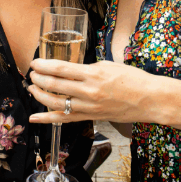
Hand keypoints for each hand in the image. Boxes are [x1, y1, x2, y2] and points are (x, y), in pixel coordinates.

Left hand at [27, 58, 173, 124]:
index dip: (43, 65)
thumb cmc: (133, 79)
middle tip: (31, 73)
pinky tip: (34, 117)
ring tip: (31, 88)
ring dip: (39, 95)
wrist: (150, 99)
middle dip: (38, 79)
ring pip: (55, 103)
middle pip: (54, 85)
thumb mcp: (108, 65)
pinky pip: (65, 118)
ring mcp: (88, 107)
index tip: (34, 62)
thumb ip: (88, 68)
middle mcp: (88, 92)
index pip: (60, 69)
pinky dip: (48, 118)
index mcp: (93, 74)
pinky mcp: (91, 117)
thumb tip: (71, 69)